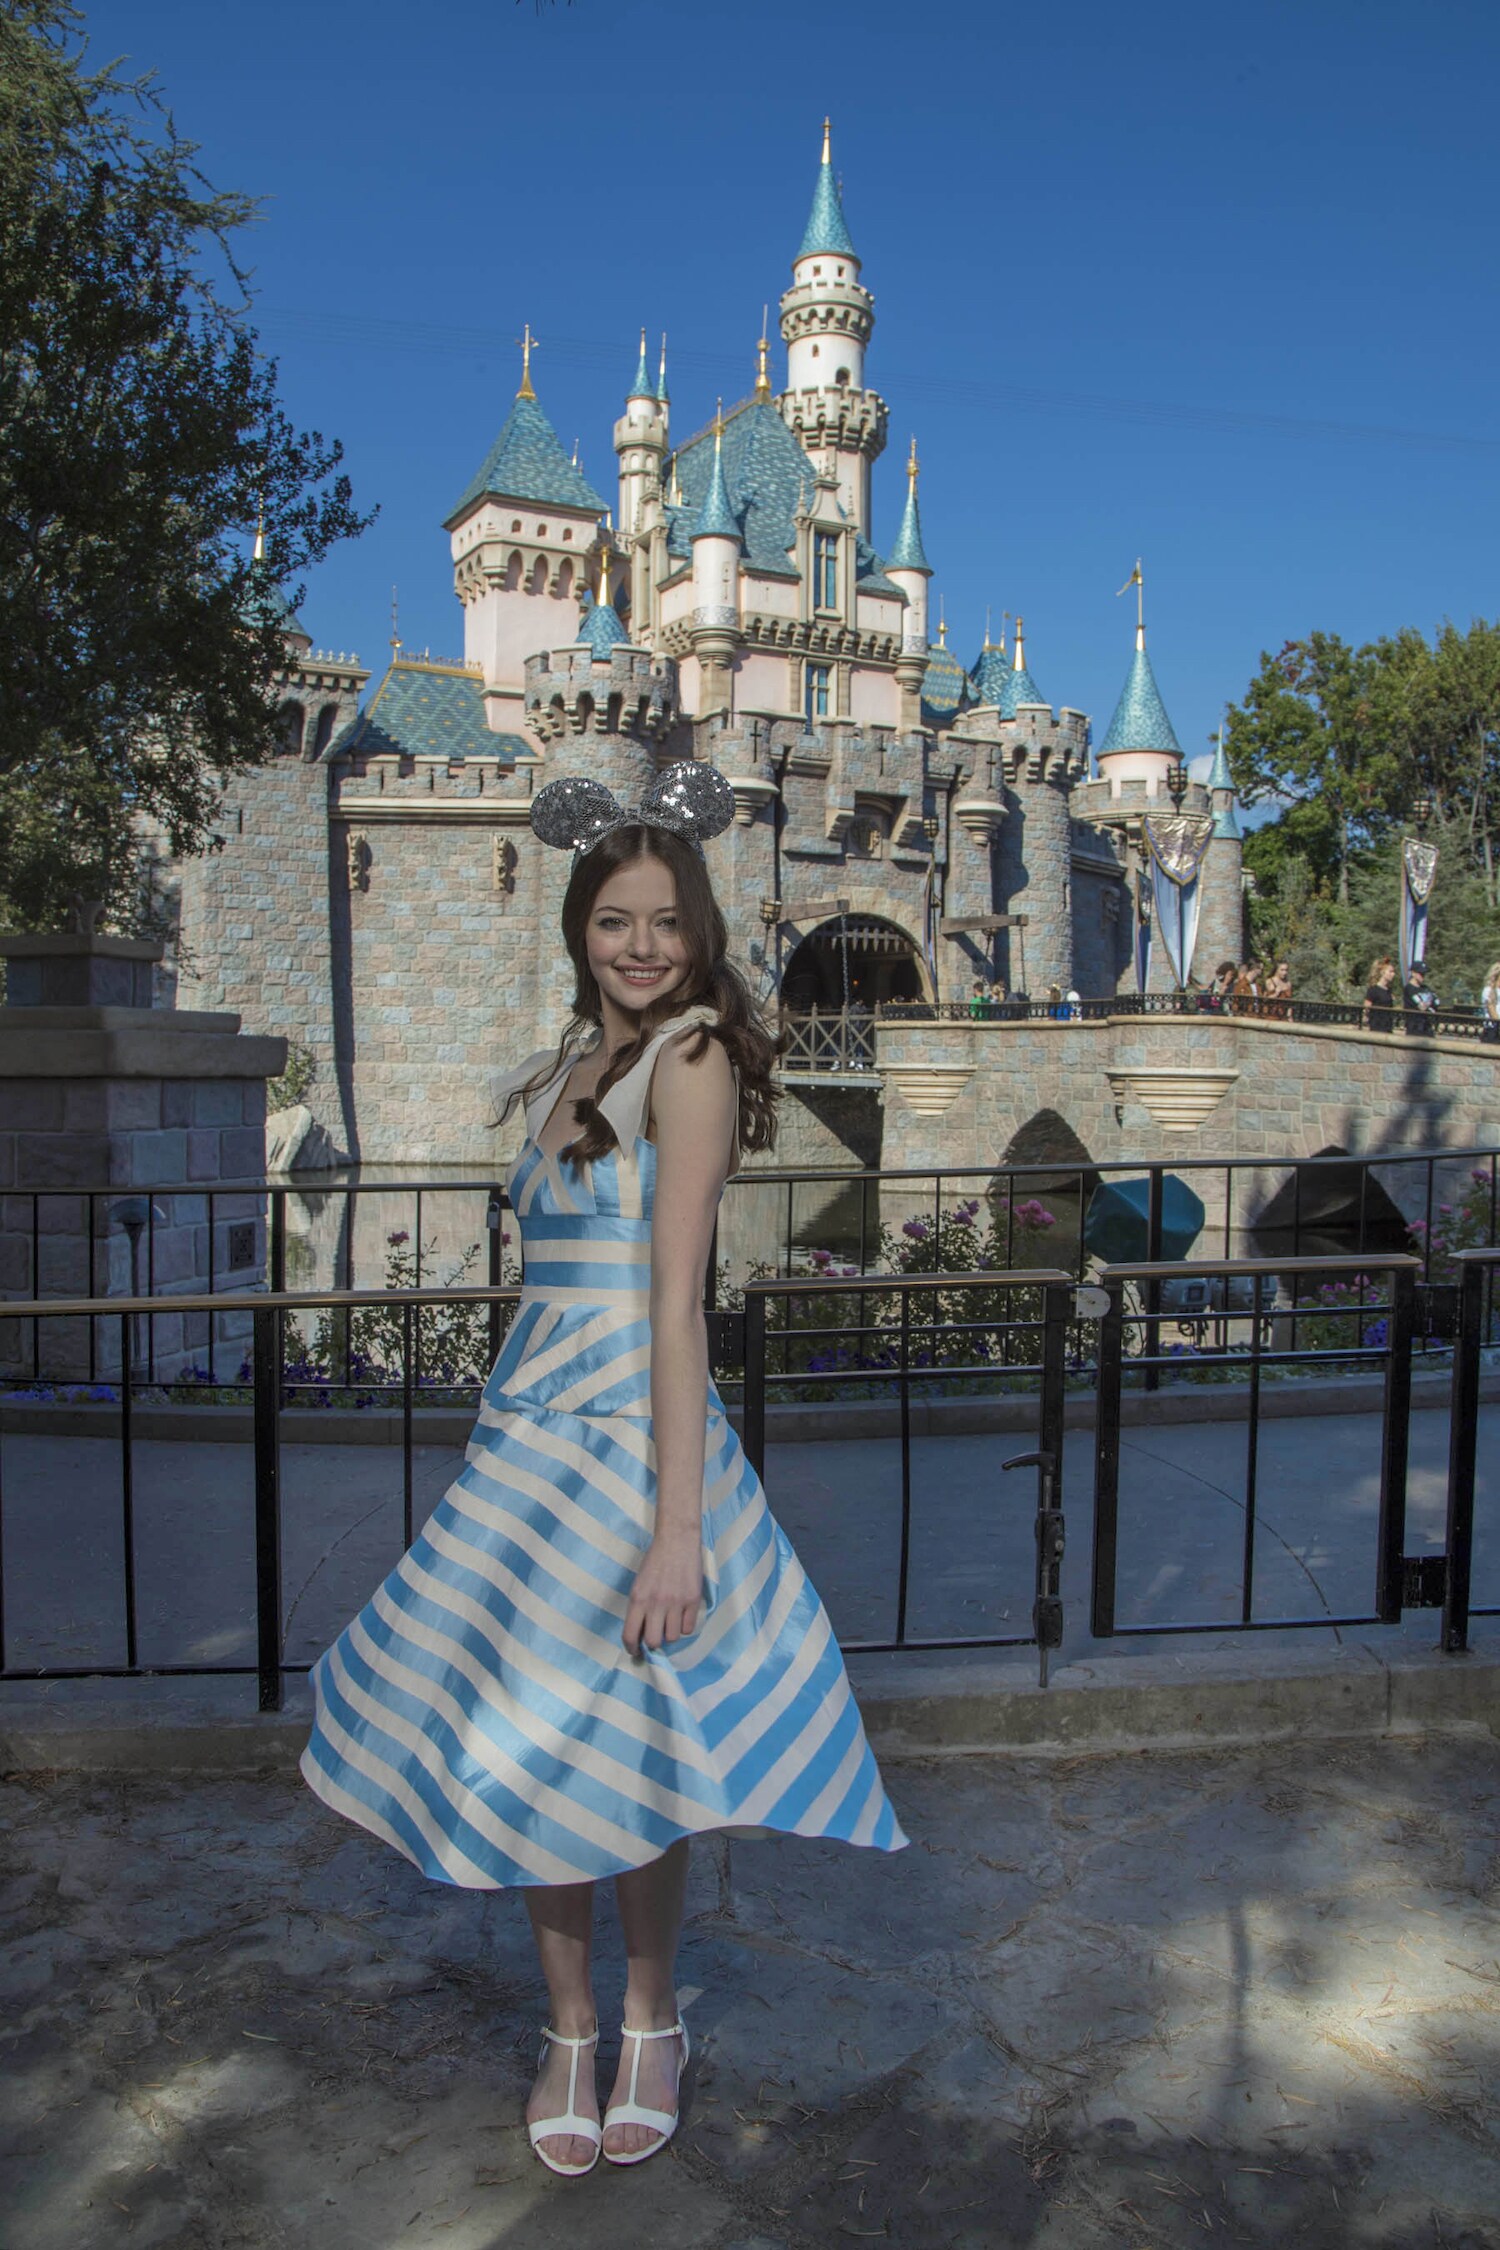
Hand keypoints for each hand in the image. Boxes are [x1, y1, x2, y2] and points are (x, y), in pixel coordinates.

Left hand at [623, 1532, 702, 1655]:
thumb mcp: (639, 1584)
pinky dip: (684, 1626)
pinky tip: (682, 1616)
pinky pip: (689, 1628)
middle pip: (654, 1642)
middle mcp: (656, 1603)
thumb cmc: (655, 1562)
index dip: (632, 1648)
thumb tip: (642, 1634)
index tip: (636, 1651)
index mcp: (638, 1599)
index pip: (630, 1635)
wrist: (677, 1541)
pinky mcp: (693, 1600)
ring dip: (670, 1633)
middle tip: (655, 1637)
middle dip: (653, 1644)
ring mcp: (676, 1603)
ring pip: (673, 1637)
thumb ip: (639, 1608)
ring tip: (670, 1622)